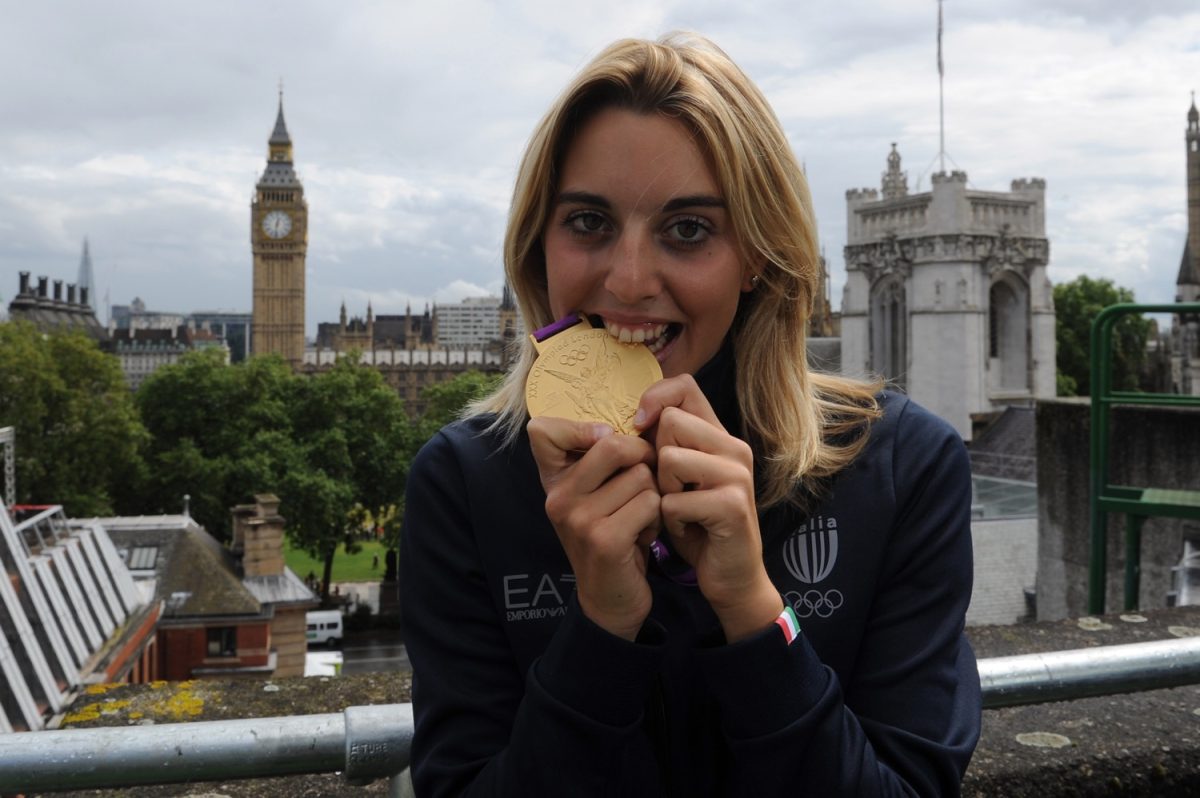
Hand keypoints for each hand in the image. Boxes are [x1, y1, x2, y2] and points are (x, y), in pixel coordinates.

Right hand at [527, 416, 660, 639]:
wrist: (610, 600)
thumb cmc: (612, 535)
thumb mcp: (594, 494)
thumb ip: (599, 457)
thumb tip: (637, 415)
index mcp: (552, 480)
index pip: (542, 429)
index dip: (581, 426)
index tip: (604, 441)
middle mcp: (557, 497)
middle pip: (613, 443)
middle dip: (642, 459)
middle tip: (643, 482)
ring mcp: (577, 519)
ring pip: (641, 475)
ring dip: (652, 496)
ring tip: (639, 518)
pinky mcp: (604, 540)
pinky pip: (650, 503)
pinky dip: (657, 518)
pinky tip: (644, 536)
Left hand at [636, 376, 781, 641]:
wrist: (730, 577)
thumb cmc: (697, 525)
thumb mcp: (677, 478)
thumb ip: (665, 445)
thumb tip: (633, 416)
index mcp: (719, 436)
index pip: (684, 387)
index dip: (654, 399)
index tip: (638, 426)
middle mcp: (733, 448)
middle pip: (671, 422)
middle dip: (656, 459)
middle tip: (669, 489)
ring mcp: (736, 475)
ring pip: (670, 459)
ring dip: (662, 491)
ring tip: (678, 509)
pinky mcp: (731, 504)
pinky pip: (675, 500)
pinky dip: (671, 520)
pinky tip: (687, 529)